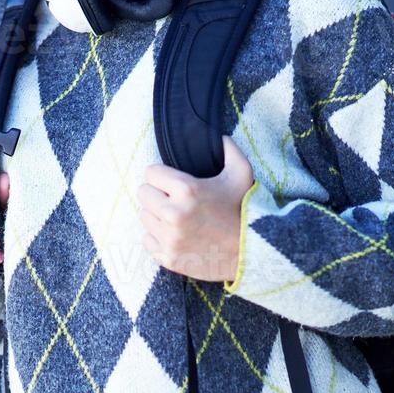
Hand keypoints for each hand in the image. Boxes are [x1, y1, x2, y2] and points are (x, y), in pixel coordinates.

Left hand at [136, 135, 253, 281]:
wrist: (250, 252)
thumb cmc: (243, 209)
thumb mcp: (242, 173)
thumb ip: (229, 149)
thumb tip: (218, 135)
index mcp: (188, 190)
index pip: (150, 172)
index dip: (162, 174)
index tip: (172, 181)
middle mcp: (174, 214)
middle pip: (142, 193)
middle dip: (156, 192)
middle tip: (172, 197)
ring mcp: (170, 239)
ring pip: (144, 216)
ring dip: (156, 214)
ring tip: (176, 216)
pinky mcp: (168, 258)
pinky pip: (147, 240)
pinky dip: (157, 236)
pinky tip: (175, 233)